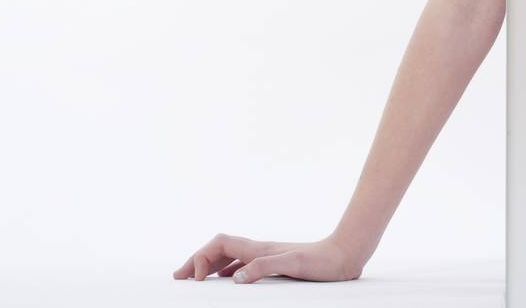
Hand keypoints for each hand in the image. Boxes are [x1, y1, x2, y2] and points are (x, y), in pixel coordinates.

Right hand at [172, 233, 364, 282]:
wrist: (346, 254)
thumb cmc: (322, 262)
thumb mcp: (293, 266)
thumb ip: (265, 267)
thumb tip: (235, 278)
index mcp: (259, 249)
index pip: (219, 244)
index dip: (202, 258)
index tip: (198, 280)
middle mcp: (260, 249)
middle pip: (219, 248)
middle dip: (197, 260)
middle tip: (179, 277)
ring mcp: (267, 255)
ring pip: (229, 255)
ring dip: (209, 265)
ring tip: (195, 280)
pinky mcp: (276, 262)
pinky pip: (242, 264)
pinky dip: (227, 271)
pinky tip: (228, 281)